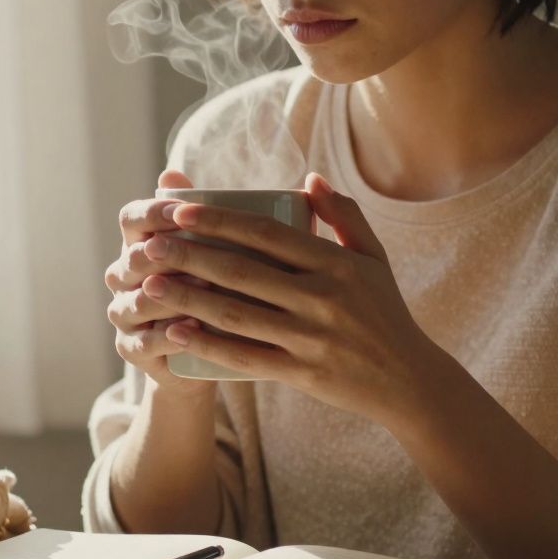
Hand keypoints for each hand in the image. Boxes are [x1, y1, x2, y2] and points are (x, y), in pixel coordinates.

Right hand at [105, 170, 215, 394]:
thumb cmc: (212, 289)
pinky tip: (195, 324)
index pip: (132, 218)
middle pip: (133, 258)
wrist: (205, 351)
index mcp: (137, 245)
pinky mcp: (132, 349)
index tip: (186, 212)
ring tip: (207, 288)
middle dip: (165, 253)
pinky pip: (146, 341)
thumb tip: (174, 173)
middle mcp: (122, 277)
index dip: (155, 213)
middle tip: (200, 251)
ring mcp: (124, 314)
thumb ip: (197, 216)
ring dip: (172, 294)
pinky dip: (170, 334)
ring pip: (137, 300)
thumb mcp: (213, 251)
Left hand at [140, 172, 429, 426]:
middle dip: (189, 255)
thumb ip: (345, 215)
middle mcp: (323, 298)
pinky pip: (246, 357)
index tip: (180, 210)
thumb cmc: (385, 313)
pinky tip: (176, 332)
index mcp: (336, 263)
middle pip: (242, 271)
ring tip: (149, 285)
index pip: (267, 233)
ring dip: (188, 298)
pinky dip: (208, 345)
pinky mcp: (303, 374)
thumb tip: (309, 178)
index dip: (220, 220)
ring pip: (237, 314)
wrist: (408, 380)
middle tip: (149, 244)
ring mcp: (312, 338)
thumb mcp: (374, 258)